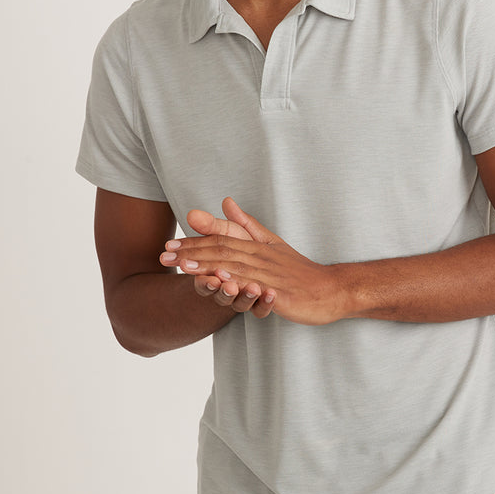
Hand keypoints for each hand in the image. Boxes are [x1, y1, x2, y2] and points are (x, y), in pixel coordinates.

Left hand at [164, 199, 344, 325]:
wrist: (330, 289)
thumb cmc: (299, 270)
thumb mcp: (272, 242)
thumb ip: (247, 224)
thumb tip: (226, 201)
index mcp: (256, 245)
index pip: (220, 240)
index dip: (194, 242)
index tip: (169, 245)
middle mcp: (260, 256)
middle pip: (222, 251)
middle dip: (191, 253)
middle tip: (164, 255)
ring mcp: (270, 274)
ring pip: (235, 267)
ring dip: (208, 267)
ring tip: (183, 268)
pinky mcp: (279, 292)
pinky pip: (257, 287)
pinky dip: (239, 283)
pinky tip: (222, 283)